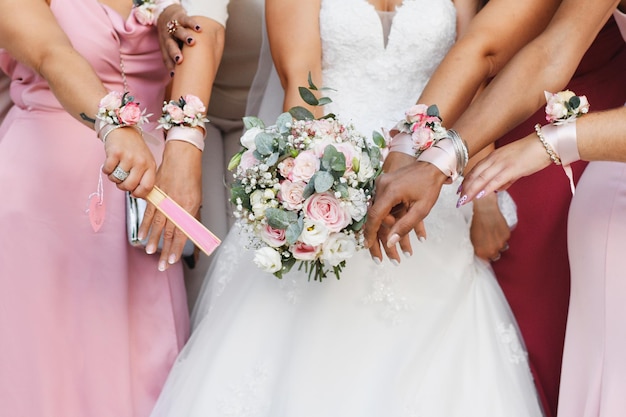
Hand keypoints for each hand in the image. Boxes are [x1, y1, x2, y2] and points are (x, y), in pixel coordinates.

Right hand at [102, 126, 156, 196]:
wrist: (123, 129)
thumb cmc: (134, 148)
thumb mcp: (145, 161)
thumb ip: (144, 176)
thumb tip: (138, 194)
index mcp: (150, 165)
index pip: (147, 187)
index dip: (138, 194)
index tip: (133, 193)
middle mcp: (141, 162)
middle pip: (129, 186)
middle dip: (122, 186)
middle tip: (120, 180)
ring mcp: (128, 157)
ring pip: (116, 179)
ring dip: (113, 177)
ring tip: (115, 169)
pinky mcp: (115, 153)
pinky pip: (107, 171)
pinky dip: (106, 170)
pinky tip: (110, 163)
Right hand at [139, 140, 202, 270]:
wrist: (182, 157)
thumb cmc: (191, 177)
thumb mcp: (196, 198)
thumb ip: (189, 214)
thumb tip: (186, 229)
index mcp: (189, 209)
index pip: (182, 234)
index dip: (176, 249)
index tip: (171, 261)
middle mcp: (177, 206)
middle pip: (170, 233)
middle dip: (165, 251)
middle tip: (161, 265)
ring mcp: (165, 201)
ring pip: (157, 225)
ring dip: (153, 240)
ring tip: (149, 252)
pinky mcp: (155, 195)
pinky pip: (149, 213)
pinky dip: (145, 225)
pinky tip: (141, 235)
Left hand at [157, 4, 202, 71]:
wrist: (165, 15)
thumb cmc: (173, 37)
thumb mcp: (173, 48)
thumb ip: (179, 60)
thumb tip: (192, 76)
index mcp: (165, 47)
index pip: (166, 58)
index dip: (169, 66)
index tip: (174, 75)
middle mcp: (168, 37)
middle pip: (170, 45)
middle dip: (174, 52)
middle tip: (180, 60)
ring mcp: (173, 26)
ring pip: (178, 31)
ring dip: (184, 37)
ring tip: (192, 42)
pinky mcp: (180, 17)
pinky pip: (186, 20)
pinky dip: (192, 24)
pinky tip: (199, 29)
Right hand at [368, 151, 420, 263]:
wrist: (433, 164)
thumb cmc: (430, 185)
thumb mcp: (421, 209)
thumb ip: (405, 226)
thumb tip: (391, 242)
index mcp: (389, 191)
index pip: (374, 216)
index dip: (370, 233)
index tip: (367, 246)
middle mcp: (381, 186)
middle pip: (375, 217)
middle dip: (378, 238)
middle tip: (379, 257)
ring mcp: (382, 184)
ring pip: (380, 212)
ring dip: (387, 229)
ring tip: (399, 250)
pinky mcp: (385, 184)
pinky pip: (385, 205)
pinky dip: (390, 218)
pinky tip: (397, 231)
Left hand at [459, 133, 550, 203]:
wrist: (546, 143)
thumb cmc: (532, 153)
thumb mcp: (514, 165)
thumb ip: (505, 177)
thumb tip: (499, 188)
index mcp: (494, 156)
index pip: (475, 170)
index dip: (466, 182)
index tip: (460, 192)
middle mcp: (494, 158)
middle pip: (475, 175)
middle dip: (465, 189)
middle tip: (458, 200)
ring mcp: (502, 163)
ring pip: (482, 178)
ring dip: (471, 191)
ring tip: (464, 201)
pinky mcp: (512, 168)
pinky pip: (496, 180)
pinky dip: (486, 188)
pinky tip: (479, 196)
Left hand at [470, 192, 509, 261]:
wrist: (482, 208)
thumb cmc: (471, 221)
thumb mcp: (468, 237)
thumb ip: (474, 247)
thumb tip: (476, 250)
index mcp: (481, 252)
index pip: (485, 260)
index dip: (484, 254)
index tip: (482, 250)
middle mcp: (492, 250)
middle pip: (494, 256)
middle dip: (491, 250)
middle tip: (487, 241)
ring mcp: (501, 243)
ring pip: (502, 247)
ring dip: (498, 243)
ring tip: (492, 233)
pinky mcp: (506, 234)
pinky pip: (505, 238)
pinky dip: (502, 234)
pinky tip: (496, 226)